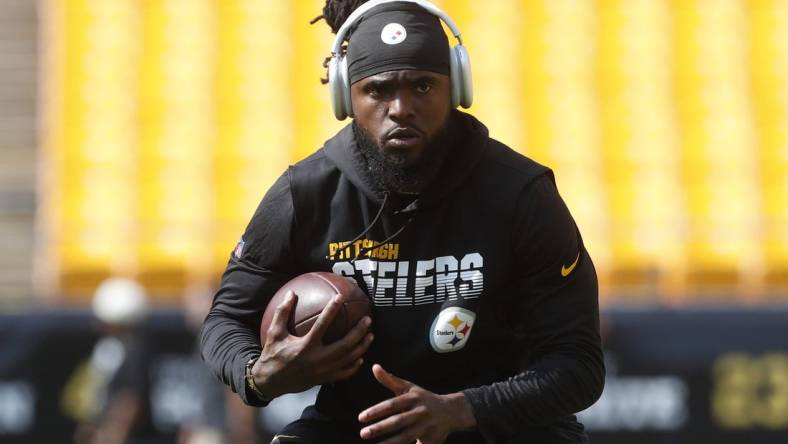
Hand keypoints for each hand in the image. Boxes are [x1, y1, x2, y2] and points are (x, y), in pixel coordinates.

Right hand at [252, 291, 373, 397]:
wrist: (270, 382)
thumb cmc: (272, 354)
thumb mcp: (274, 333)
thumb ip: (282, 312)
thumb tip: (291, 293)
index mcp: (304, 346)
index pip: (322, 325)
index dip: (332, 310)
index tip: (341, 297)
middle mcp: (316, 360)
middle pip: (344, 345)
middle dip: (358, 332)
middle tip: (368, 320)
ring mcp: (322, 371)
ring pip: (347, 359)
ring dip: (361, 347)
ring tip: (370, 335)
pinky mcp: (323, 379)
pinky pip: (343, 373)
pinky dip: (354, 366)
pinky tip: (361, 357)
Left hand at [358, 364, 475, 443]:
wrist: (451, 411)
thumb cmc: (423, 398)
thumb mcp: (408, 387)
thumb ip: (390, 380)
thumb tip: (374, 366)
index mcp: (413, 398)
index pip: (392, 405)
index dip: (376, 411)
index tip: (361, 418)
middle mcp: (420, 412)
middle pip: (398, 421)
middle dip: (380, 428)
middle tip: (363, 433)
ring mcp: (427, 426)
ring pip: (406, 436)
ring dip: (390, 443)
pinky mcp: (432, 439)